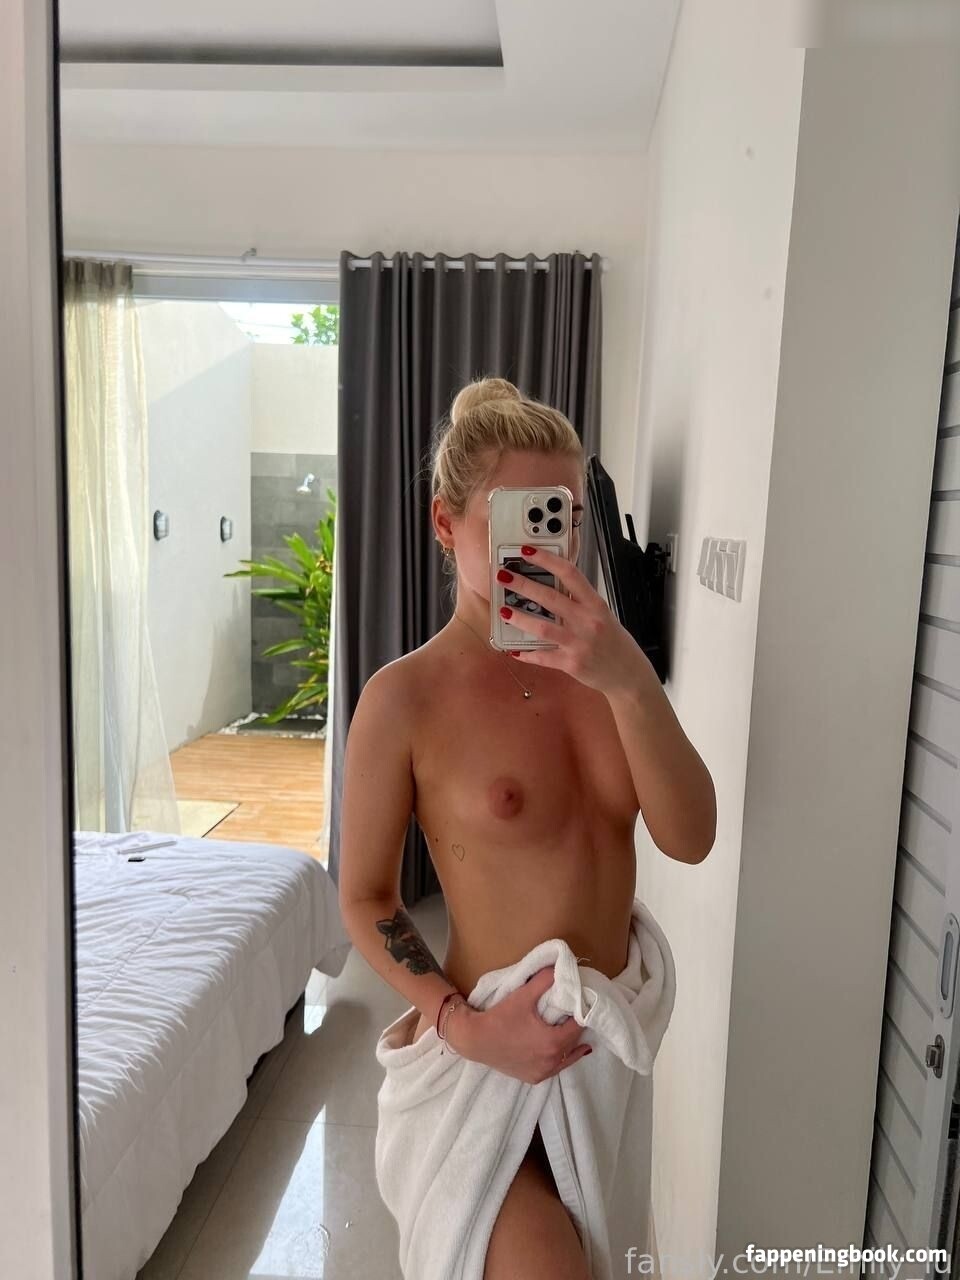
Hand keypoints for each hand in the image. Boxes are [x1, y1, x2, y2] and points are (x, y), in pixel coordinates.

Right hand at [446, 965, 592, 1081]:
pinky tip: (561, 1054)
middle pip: (573, 1044)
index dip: (581, 1015)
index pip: (577, 1027)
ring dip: (572, 1048)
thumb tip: (560, 967)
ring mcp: (542, 1073)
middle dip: (577, 1031)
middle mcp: (551, 1061)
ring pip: (566, 1060)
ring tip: (581, 1039)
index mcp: (553, 1042)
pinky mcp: (532, 1078)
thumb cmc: (500, 1017)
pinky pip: (553, 1070)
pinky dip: (559, 1060)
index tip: (581, 1006)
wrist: (476, 1040)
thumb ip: (544, 980)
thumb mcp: (523, 995)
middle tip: (579, 1018)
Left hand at [497, 544, 650, 696]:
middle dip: (523, 585)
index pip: (570, 573)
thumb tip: (549, 586)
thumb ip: (579, 602)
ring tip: (503, 611)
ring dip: (520, 618)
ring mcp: (579, 644)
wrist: (628, 674)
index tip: (527, 551)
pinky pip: (543, 657)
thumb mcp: (602, 615)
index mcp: (595, 604)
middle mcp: (588, 622)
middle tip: (503, 576)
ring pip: (543, 628)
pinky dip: (526, 654)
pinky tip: (514, 649)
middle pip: (550, 598)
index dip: (547, 559)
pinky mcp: (571, 664)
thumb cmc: (613, 641)